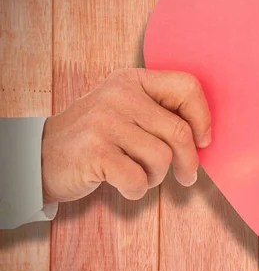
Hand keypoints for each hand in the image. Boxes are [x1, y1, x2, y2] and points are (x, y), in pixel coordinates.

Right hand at [42, 68, 210, 202]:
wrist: (41, 156)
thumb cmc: (98, 138)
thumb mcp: (126, 111)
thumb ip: (160, 114)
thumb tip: (205, 138)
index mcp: (133, 80)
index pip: (187, 87)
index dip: (203, 118)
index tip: (203, 141)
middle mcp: (120, 95)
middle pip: (180, 132)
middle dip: (189, 162)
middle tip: (187, 177)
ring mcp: (105, 122)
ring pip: (162, 158)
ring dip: (157, 177)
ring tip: (140, 175)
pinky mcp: (95, 151)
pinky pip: (138, 179)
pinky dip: (138, 190)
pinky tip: (126, 185)